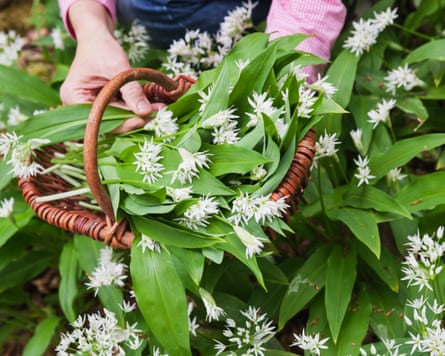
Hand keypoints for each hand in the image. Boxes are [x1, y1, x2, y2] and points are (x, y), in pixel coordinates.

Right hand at [60, 0, 163, 131]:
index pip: (99, 119)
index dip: (121, 122)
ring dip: (138, 113)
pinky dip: (135, 107)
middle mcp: (78, 106)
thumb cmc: (102, 48)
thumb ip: (131, 91)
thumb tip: (146, 112)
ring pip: (117, 117)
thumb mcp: (118, 68)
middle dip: (133, 118)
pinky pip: (120, 110)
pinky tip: (152, 105)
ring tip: (159, 108)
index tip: (142, 120)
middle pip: (108, 121)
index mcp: (73, 97)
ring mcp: (90, 105)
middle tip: (157, 114)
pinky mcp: (102, 103)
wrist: (98, 36)